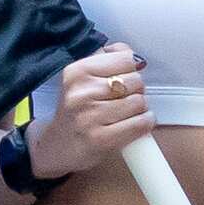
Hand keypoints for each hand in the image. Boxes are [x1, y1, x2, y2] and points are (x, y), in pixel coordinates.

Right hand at [30, 44, 152, 181]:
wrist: (58, 145)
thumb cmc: (76, 110)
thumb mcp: (83, 78)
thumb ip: (109, 59)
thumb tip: (136, 59)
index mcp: (77, 72)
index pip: (126, 58)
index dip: (131, 69)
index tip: (124, 77)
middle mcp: (81, 93)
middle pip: (135, 81)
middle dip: (136, 90)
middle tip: (124, 99)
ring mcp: (91, 116)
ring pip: (139, 102)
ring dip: (140, 109)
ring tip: (126, 113)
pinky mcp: (102, 139)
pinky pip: (140, 123)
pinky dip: (145, 123)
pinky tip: (136, 124)